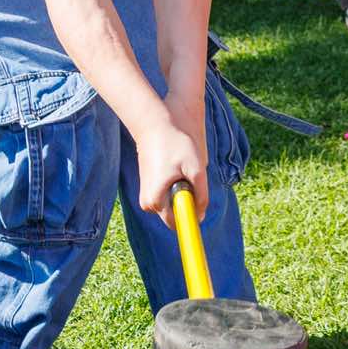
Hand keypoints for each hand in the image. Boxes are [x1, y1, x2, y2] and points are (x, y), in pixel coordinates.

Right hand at [135, 110, 206, 226]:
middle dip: (188, 199)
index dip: (192, 217)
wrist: (152, 124)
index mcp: (156, 202)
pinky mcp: (148, 188)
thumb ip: (201, 195)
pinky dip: (175, 184)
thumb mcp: (196, 169)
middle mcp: (148, 204)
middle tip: (189, 175)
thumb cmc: (175, 143)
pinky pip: (167, 195)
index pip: (178, 224)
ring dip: (183, 190)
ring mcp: (146, 196)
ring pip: (173, 203)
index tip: (198, 202)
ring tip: (179, 167)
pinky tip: (173, 166)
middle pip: (176, 214)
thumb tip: (200, 216)